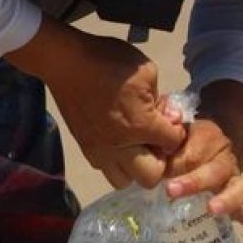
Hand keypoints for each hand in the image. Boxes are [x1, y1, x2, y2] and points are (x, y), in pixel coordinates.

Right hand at [5, 16, 186, 184]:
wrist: (65, 62)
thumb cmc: (109, 62)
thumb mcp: (147, 72)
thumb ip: (162, 99)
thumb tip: (168, 116)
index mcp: (141, 126)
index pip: (173, 145)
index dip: (177, 133)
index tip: (172, 122)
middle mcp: (121, 147)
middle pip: (151, 178)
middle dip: (159, 162)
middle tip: (156, 142)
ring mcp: (100, 151)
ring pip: (124, 181)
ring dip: (135, 168)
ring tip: (137, 147)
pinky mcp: (85, 148)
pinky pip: (104, 169)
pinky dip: (115, 163)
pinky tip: (118, 143)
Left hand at [164, 81, 242, 242]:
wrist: (224, 133)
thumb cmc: (190, 138)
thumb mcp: (176, 129)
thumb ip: (164, 135)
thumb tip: (153, 154)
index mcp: (205, 140)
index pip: (188, 152)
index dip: (173, 164)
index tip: (156, 175)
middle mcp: (223, 161)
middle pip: (214, 170)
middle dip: (195, 181)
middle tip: (172, 191)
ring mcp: (234, 181)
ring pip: (239, 189)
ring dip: (227, 201)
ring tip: (213, 211)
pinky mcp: (240, 198)